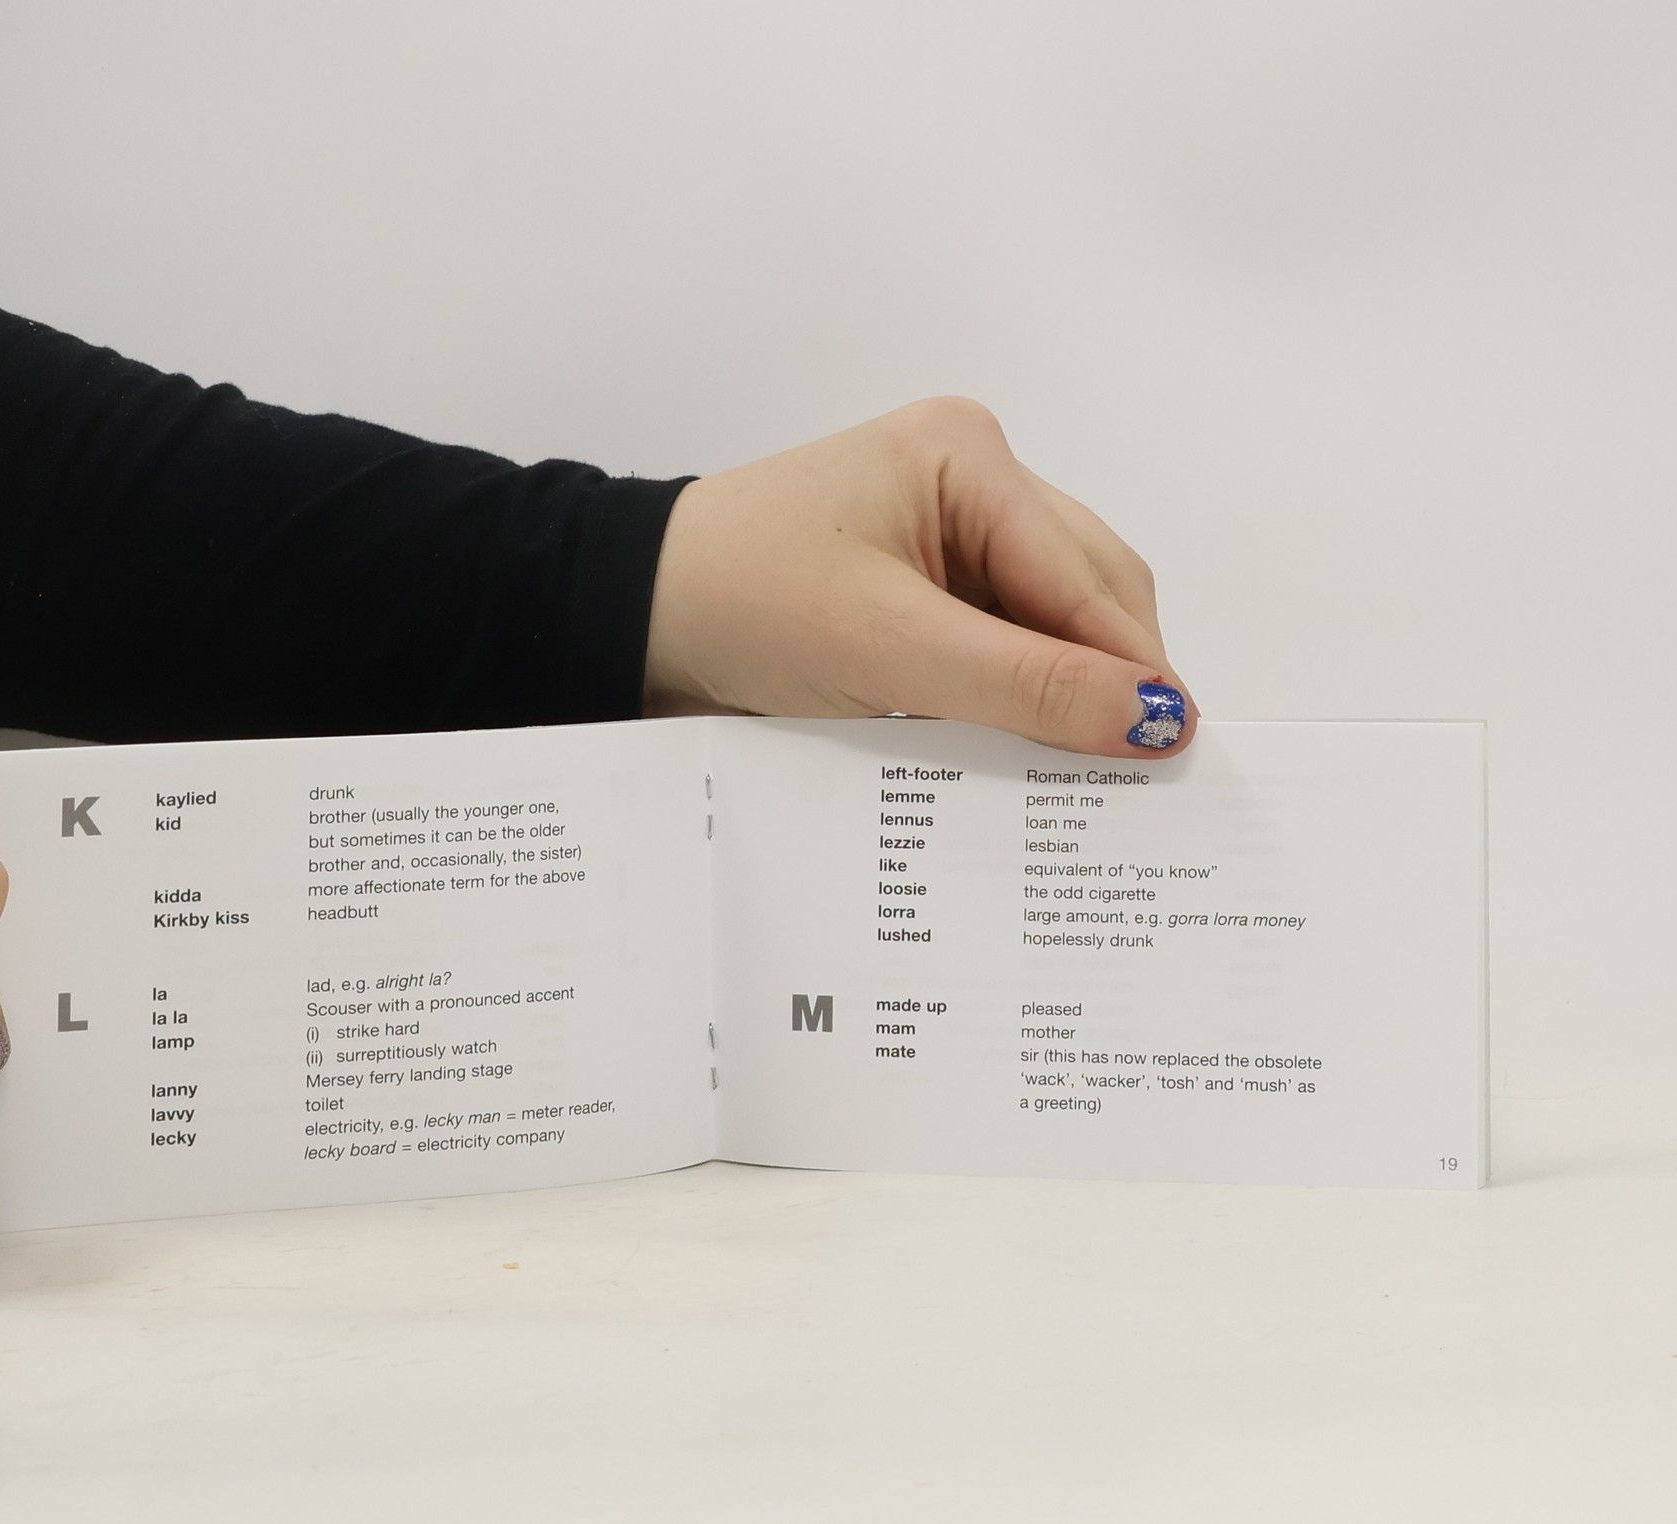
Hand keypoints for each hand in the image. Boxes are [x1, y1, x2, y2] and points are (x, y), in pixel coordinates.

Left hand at [645, 396, 1195, 755]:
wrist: (632, 623)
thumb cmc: (743, 601)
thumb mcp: (891, 647)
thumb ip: (1025, 684)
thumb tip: (1156, 718)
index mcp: (969, 456)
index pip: (1084, 572)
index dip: (1134, 664)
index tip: (1179, 749)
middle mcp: (970, 484)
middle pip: (1082, 591)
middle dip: (1109, 677)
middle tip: (1142, 776)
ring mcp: (944, 538)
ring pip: (1046, 626)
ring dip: (1062, 696)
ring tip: (1088, 779)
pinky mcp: (918, 594)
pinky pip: (997, 649)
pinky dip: (1014, 702)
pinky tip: (1026, 758)